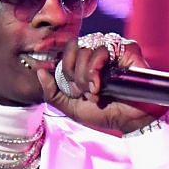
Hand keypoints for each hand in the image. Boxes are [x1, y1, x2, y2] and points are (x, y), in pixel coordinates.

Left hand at [33, 32, 164, 134]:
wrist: (130, 121)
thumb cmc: (105, 113)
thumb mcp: (71, 108)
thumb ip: (52, 92)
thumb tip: (39, 72)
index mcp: (84, 62)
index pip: (66, 49)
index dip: (62, 62)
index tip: (64, 77)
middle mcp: (98, 53)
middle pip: (73, 47)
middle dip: (75, 74)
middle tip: (86, 91)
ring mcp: (113, 49)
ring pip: (87, 47)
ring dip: (86, 73)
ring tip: (96, 90)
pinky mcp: (127, 49)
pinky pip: (104, 47)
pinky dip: (97, 66)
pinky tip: (102, 83)